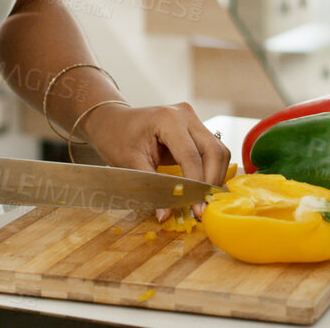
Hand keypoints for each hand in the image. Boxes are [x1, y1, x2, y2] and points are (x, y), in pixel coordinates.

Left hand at [78, 101, 230, 217]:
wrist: (112, 121)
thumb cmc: (116, 137)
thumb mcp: (130, 163)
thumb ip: (152, 187)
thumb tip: (165, 215)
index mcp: (168, 119)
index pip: (192, 156)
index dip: (197, 185)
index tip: (197, 210)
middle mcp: (186, 115)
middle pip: (214, 150)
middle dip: (212, 182)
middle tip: (203, 208)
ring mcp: (192, 119)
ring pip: (218, 150)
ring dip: (214, 176)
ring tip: (203, 200)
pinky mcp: (195, 128)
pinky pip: (211, 149)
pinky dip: (211, 169)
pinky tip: (202, 187)